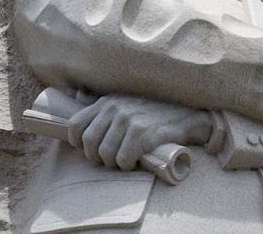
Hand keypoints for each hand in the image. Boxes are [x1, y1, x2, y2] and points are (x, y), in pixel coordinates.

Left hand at [68, 94, 212, 169]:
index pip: (75, 124)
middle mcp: (115, 107)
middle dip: (96, 157)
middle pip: (88, 142)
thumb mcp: (126, 100)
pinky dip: (128, 165)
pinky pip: (123, 159)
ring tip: (126, 160)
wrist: (187, 115)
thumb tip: (77, 96)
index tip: (91, 149)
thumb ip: (104, 105)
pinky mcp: (142, 131)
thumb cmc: (155, 112)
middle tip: (111, 159)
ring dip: (114, 163)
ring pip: (105, 153)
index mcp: (107, 100)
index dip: (78, 143)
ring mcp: (128, 118)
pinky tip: (137, 160)